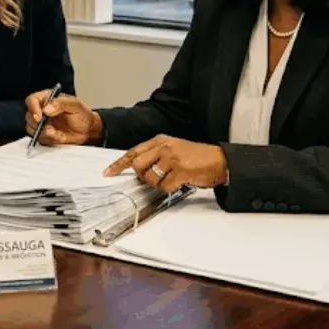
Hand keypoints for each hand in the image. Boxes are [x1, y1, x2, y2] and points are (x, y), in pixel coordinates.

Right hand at [24, 92, 101, 145]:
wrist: (88, 130)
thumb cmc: (82, 115)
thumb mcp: (74, 105)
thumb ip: (60, 104)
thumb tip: (46, 109)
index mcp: (47, 99)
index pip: (32, 100)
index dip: (33, 109)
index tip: (39, 118)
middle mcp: (41, 110)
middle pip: (29, 116)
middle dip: (38, 125)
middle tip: (50, 128)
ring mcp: (42, 123)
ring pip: (31, 129)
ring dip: (43, 133)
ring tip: (57, 133)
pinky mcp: (44, 134)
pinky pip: (39, 138)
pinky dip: (49, 139)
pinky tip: (59, 136)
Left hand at [103, 134, 228, 192]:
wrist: (220, 160)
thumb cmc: (197, 157)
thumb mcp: (173, 150)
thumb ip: (156, 156)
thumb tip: (139, 170)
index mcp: (160, 141)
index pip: (133, 151)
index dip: (119, 164)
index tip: (108, 172)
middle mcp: (163, 147)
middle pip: (137, 164)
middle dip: (141, 175)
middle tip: (152, 179)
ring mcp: (171, 158)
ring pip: (150, 177)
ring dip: (158, 184)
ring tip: (171, 179)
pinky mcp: (180, 170)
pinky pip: (164, 186)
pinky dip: (169, 188)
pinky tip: (179, 182)